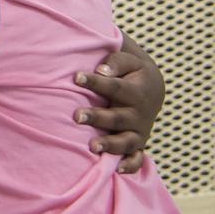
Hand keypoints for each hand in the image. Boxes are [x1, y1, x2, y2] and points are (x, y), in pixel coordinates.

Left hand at [74, 44, 163, 172]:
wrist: (153, 89)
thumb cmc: (132, 72)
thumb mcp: (129, 61)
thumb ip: (116, 62)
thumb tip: (102, 70)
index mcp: (136, 92)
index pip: (114, 87)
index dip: (96, 82)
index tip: (77, 77)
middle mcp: (138, 114)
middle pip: (118, 118)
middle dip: (97, 118)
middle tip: (77, 116)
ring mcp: (139, 131)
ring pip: (126, 141)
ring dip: (110, 144)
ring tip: (92, 146)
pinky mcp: (138, 144)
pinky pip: (137, 158)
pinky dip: (130, 165)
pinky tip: (118, 170)